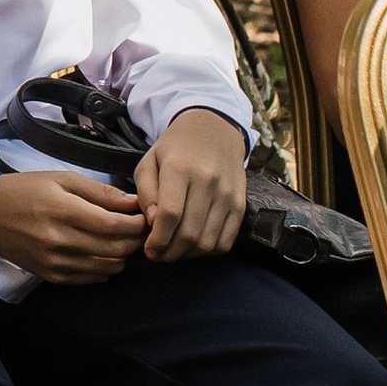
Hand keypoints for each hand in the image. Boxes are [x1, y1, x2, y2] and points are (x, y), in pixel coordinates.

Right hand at [0, 168, 147, 285]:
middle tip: (138, 229)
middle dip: (135, 240)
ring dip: (123, 255)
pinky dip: (106, 268)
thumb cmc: (27, 190)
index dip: (136, 224)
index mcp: (63, 211)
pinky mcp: (52, 276)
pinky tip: (104, 253)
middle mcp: (59, 240)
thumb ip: (100, 192)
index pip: (113, 226)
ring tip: (121, 240)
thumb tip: (133, 202)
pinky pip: (91, 278)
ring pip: (107, 267)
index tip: (144, 217)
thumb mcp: (62, 179)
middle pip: (115, 249)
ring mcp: (55, 262)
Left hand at [136, 106, 248, 259]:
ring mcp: (227, 194)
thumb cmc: (175, 149)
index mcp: (179, 168)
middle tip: (159, 255)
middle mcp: (207, 181)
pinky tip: (195, 246)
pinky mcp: (240, 203)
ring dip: (188, 255)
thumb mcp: (149, 161)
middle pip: (189, 232)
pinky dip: (209, 251)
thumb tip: (151, 222)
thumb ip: (145, 192)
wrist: (213, 130)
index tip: (149, 250)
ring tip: (175, 251)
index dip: (157, 239)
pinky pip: (227, 240)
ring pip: (208, 241)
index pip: (169, 214)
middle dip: (170, 252)